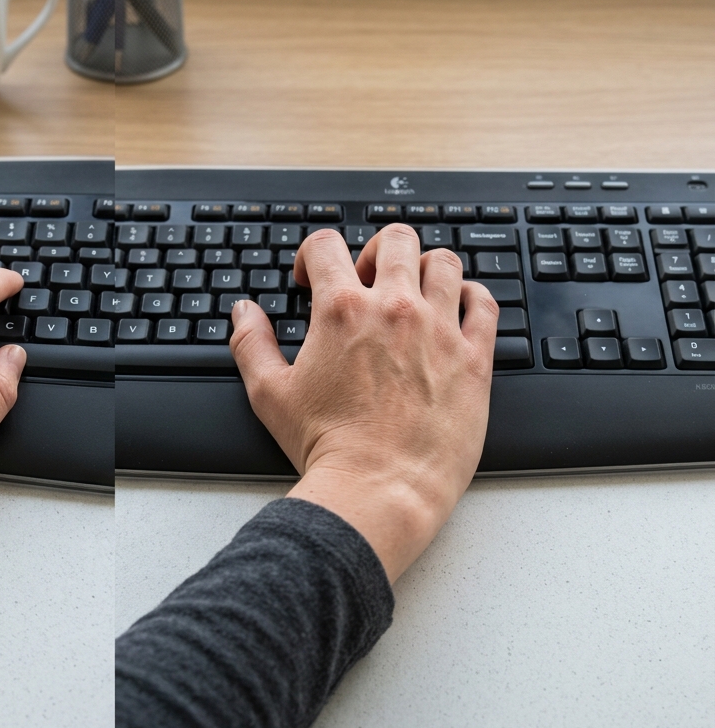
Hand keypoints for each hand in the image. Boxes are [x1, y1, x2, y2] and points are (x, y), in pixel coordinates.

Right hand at [229, 224, 498, 582]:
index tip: (311, 280)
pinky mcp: (474, 358)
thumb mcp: (270, 394)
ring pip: (443, 262)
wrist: (379, 489)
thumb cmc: (326, 447)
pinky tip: (455, 310)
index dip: (312, 256)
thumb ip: (251, 344)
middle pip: (395, 239)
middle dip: (374, 251)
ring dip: (423, 269)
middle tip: (366, 281)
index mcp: (342, 310)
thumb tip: (243, 312)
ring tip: (412, 295)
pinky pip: (484, 303)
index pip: (326, 244)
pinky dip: (470, 296)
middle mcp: (394, 309)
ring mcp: (440, 329)